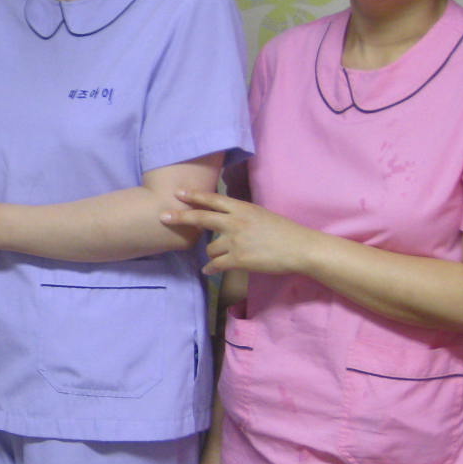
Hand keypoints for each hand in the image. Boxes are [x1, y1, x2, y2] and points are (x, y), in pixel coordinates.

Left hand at [160, 189, 315, 277]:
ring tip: (219, 257)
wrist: (299, 248)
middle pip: (201, 218)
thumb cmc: (284, 231)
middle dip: (180, 217)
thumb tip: (225, 219)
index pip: (213, 200)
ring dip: (212, 253)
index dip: (194, 196)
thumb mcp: (260, 215)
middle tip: (163, 216)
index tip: (178, 193)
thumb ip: (241, 215)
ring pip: (210, 248)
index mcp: (242, 208)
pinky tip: (208, 270)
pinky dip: (211, 268)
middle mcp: (235, 222)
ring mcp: (236, 241)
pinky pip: (216, 264)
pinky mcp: (238, 259)